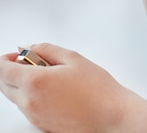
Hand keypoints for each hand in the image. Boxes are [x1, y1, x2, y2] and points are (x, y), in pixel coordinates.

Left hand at [0, 43, 126, 132]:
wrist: (109, 117)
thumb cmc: (96, 89)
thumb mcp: (72, 58)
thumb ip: (46, 49)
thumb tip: (28, 48)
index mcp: (35, 82)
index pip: (4, 70)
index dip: (6, 59)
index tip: (15, 54)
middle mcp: (29, 102)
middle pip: (4, 85)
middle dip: (11, 70)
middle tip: (30, 61)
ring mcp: (34, 116)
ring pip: (15, 96)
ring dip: (21, 83)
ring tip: (47, 74)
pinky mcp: (41, 125)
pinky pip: (26, 107)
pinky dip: (31, 95)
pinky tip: (52, 89)